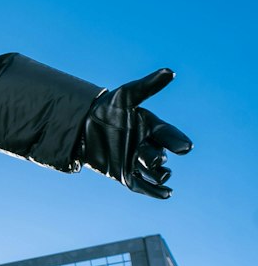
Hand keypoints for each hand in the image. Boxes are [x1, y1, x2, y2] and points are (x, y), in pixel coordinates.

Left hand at [81, 68, 192, 198]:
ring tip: (159, 174)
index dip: (176, 141)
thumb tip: (169, 71)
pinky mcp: (126, 176)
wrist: (80, 127)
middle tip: (148, 157)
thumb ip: (147, 86)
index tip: (186, 148)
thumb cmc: (106, 108)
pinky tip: (166, 194)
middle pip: (158, 155)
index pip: (168, 135)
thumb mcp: (125, 95)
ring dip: (158, 175)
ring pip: (154, 173)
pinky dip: (154, 191)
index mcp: (151, 127)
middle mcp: (148, 145)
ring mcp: (137, 162)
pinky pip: (143, 186)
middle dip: (155, 157)